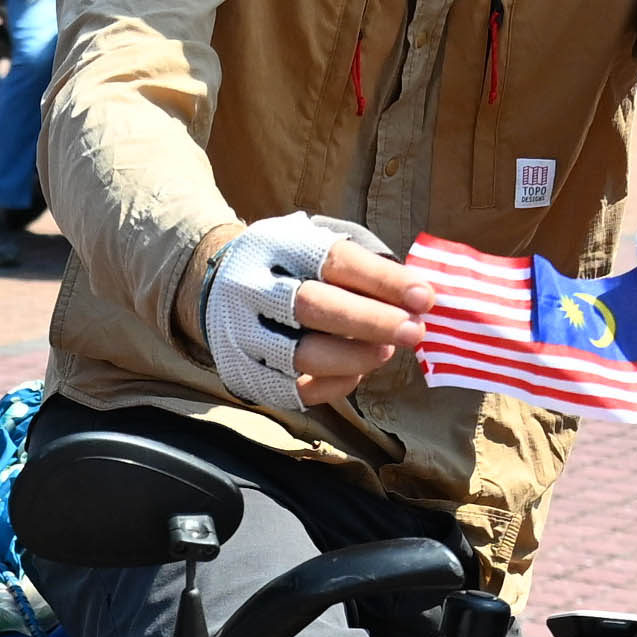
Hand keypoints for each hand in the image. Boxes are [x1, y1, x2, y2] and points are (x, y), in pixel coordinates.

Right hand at [196, 217, 430, 414]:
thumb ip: (361, 269)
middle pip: (315, 307)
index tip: (425, 297)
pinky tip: (357, 372)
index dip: (383, 281)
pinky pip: (295, 390)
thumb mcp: (313, 246)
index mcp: (275, 246)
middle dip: (373, 321)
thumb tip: (418, 299)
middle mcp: (251, 289)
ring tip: (386, 351)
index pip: (335, 262)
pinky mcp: (243, 373)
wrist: (212, 286)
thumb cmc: (286, 266)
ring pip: (304, 355)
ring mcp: (242, 334)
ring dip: (356, 357)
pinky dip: (335, 384)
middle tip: (415, 332)